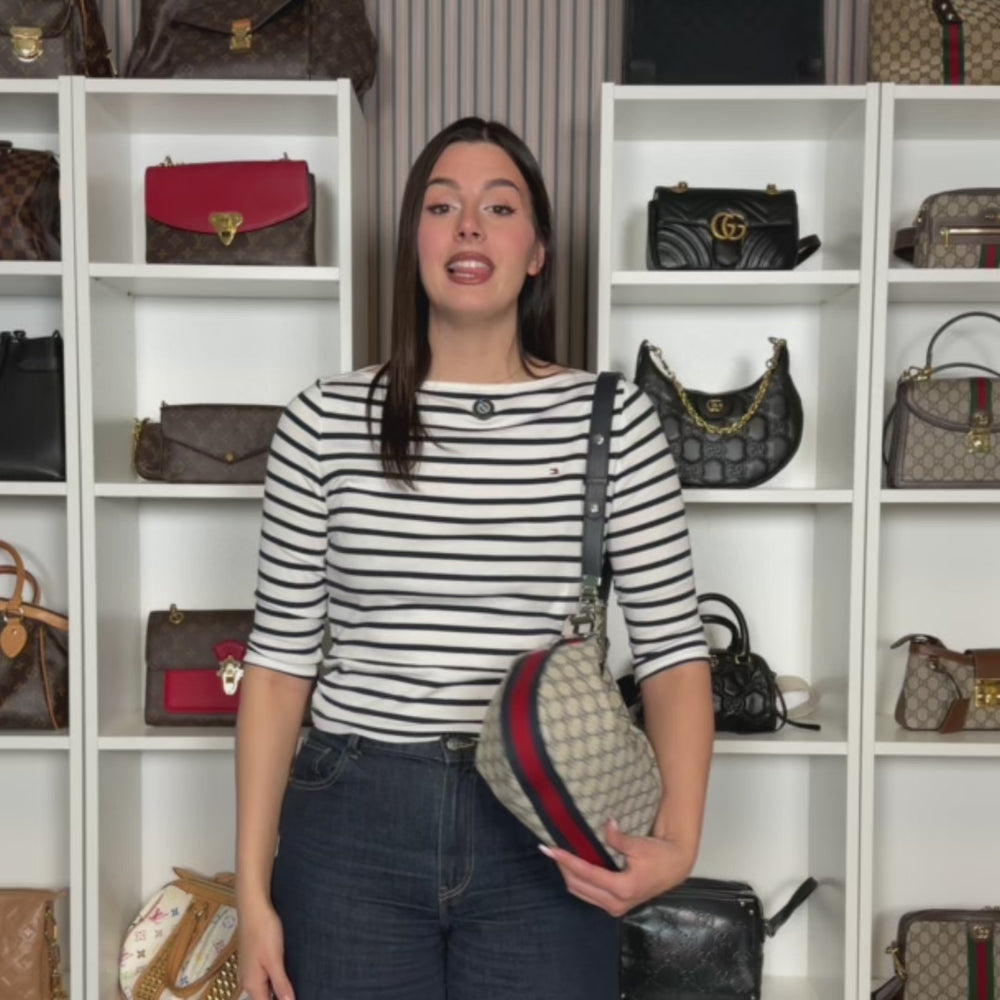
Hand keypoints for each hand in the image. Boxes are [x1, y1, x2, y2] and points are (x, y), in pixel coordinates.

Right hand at [238, 900, 294, 999]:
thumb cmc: (264, 932)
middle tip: (296, 990)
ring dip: (277, 989)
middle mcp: (247, 981)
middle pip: (263, 998)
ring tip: (293, 984)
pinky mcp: (252, 960)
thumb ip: (280, 984)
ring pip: (264, 988)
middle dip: (279, 997)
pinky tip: (285, 973)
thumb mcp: (275, 959)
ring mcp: (248, 970)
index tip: (294, 996)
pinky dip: (273, 979)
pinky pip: (263, 977)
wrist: (253, 907)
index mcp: (252, 984)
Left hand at [539, 819, 694, 917]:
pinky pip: (587, 895)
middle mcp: (615, 903)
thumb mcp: (640, 845)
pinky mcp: (614, 906)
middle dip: (562, 867)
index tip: (549, 848)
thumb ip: (619, 838)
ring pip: (580, 893)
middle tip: (549, 848)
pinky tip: (571, 867)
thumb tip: (607, 824)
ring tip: (557, 856)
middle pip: (578, 885)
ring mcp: (614, 908)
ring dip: (567, 875)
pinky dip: (577, 881)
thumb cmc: (659, 855)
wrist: (675, 868)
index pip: (586, 873)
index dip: (565, 859)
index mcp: (622, 888)